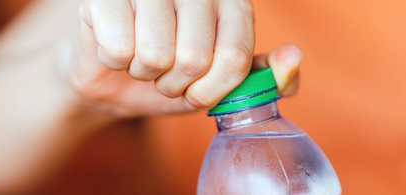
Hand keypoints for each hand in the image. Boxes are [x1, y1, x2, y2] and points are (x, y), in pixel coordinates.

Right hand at [67, 0, 302, 117]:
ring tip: (142, 60)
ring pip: (157, 55)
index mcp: (230, 1)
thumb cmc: (171, 76)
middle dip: (176, 85)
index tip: (197, 95)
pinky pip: (120, 50)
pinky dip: (118, 63)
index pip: (235, 57)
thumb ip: (262, 77)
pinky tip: (117, 48)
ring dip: (147, 75)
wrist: (113, 75)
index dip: (214, 91)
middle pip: (195, 58)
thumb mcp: (220, 85)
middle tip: (165, 75)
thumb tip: (292, 58)